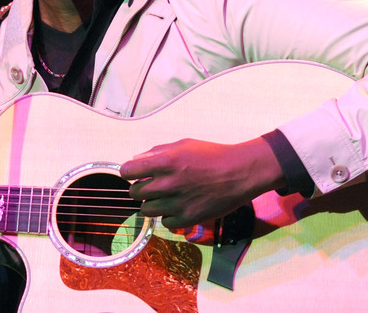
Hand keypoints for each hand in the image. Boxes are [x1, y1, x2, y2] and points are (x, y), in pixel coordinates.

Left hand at [120, 137, 284, 229]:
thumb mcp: (183, 144)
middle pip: (134, 193)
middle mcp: (168, 183)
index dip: (128, 172)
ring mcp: (178, 203)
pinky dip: (168, 215)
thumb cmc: (212, 155)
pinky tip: (178, 206)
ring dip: (152, 203)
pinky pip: (164, 222)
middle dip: (139, 188)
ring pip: (146, 210)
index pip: (127, 171)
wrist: (240, 172)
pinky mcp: (188, 218)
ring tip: (165, 196)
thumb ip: (157, 152)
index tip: (134, 173)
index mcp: (165, 161)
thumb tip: (136, 160)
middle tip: (151, 185)